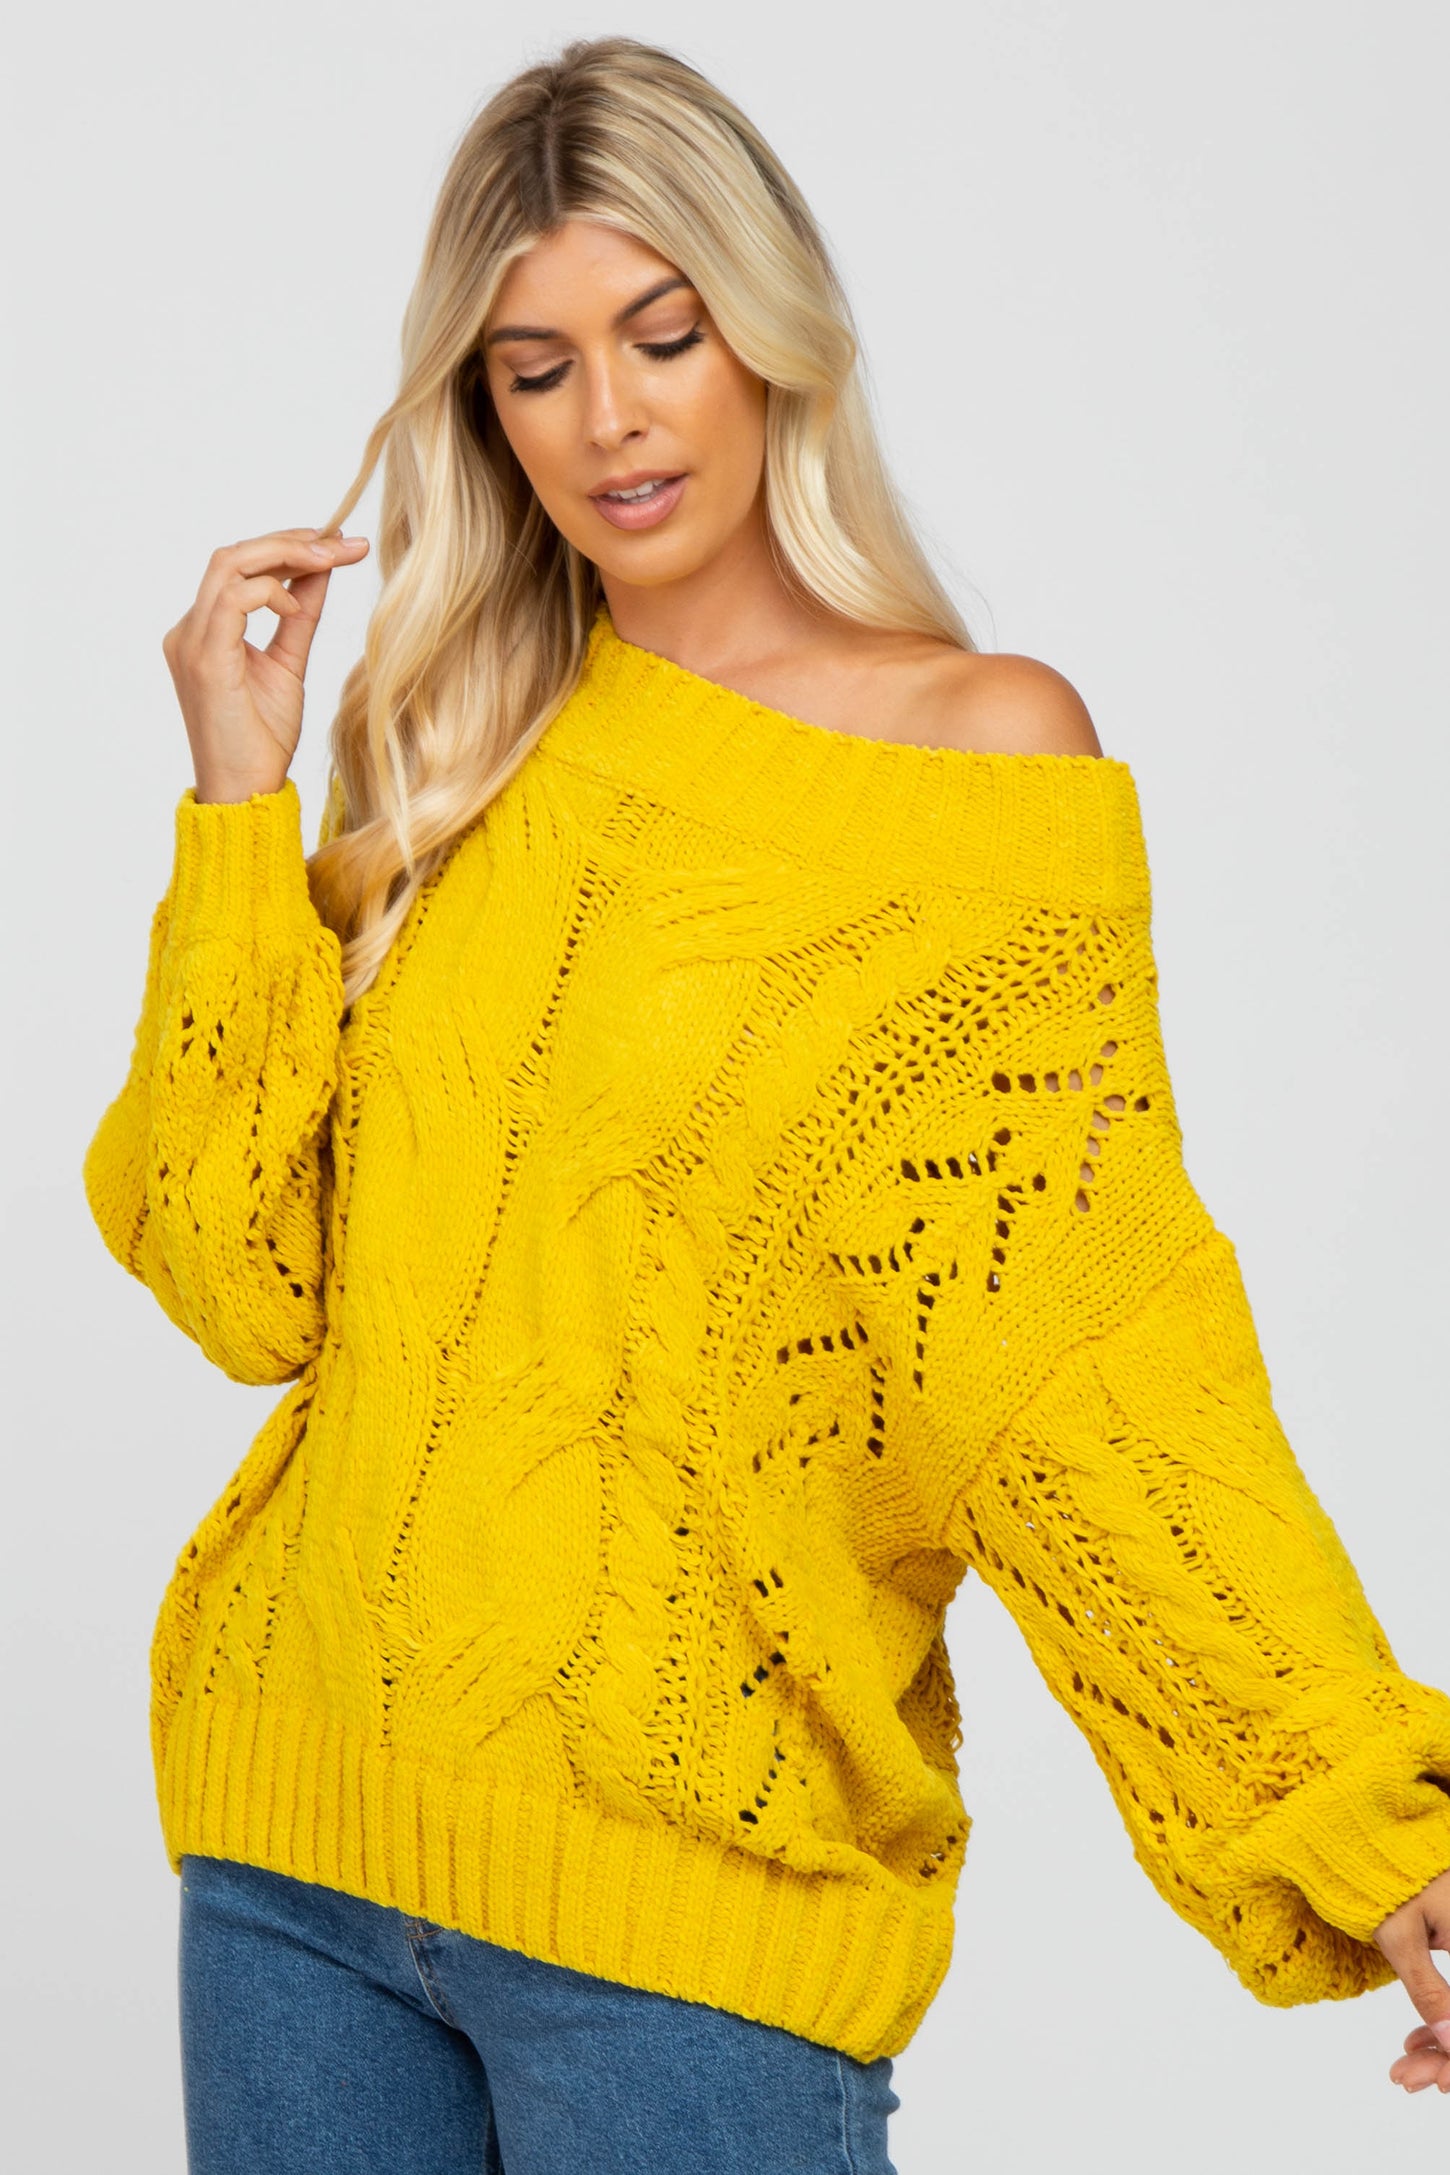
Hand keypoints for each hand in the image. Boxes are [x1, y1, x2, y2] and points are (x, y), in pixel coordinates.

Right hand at [161, 527, 368, 803]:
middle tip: (341, 542)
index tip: (338, 544)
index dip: (288, 548)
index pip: (240, 567)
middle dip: (291, 541)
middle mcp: (190, 629)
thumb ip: (299, 618)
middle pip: (233, 555)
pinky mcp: (204, 659)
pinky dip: (269, 591)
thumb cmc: (260, 740)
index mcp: (205, 631)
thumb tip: (320, 572)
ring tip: (329, 560)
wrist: (245, 791)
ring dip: (284, 554)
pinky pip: (230, 599)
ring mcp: (191, 642)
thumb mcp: (288, 665)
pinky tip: (296, 605)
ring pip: (228, 564)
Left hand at [1373, 1866, 1449, 2093]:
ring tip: (1405, 2066)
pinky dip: (1445, 2027)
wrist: (1374, 1838)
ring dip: (1446, 2048)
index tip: (1437, 2084)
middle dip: (1449, 2058)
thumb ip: (1429, 1989)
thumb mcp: (1400, 1935)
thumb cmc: (1386, 1876)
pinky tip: (1417, 2041)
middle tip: (1405, 2078)